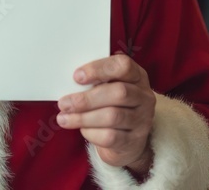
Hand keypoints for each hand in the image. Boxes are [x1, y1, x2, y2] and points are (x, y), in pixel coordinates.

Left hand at [56, 54, 155, 172]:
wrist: (126, 142)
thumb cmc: (111, 106)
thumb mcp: (108, 88)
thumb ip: (94, 82)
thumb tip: (70, 84)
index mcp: (137, 76)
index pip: (123, 66)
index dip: (99, 69)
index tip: (77, 76)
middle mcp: (144, 96)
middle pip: (119, 93)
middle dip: (87, 98)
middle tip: (64, 103)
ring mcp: (142, 120)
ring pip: (112, 116)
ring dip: (83, 117)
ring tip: (64, 118)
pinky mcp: (134, 141)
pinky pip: (110, 136)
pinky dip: (91, 133)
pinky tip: (82, 130)